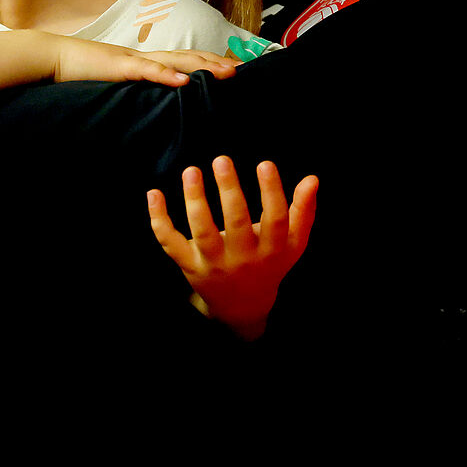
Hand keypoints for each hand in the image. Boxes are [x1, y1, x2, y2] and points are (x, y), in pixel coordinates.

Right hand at [52, 38, 238, 86]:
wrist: (52, 58)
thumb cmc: (80, 74)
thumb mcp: (113, 85)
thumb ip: (133, 91)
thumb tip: (152, 105)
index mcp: (145, 62)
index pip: (185, 61)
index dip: (210, 63)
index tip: (235, 70)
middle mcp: (145, 57)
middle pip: (190, 56)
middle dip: (218, 62)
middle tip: (246, 70)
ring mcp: (133, 60)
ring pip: (176, 60)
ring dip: (203, 65)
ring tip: (228, 72)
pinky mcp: (118, 67)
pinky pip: (147, 70)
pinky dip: (167, 75)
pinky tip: (184, 81)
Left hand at [148, 156, 317, 340]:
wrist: (243, 307)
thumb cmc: (269, 264)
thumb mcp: (292, 245)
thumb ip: (303, 212)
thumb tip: (312, 179)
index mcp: (271, 251)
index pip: (274, 220)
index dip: (271, 192)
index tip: (264, 163)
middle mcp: (242, 258)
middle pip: (236, 223)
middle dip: (229, 190)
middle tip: (222, 159)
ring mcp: (213, 263)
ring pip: (202, 231)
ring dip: (194, 200)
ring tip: (191, 170)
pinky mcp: (189, 265)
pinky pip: (171, 242)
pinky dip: (159, 220)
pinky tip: (154, 193)